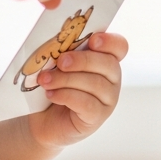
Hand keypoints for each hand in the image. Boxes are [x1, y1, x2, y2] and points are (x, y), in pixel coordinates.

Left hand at [28, 32, 127, 148]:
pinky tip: (51, 94)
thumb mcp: (57, 64)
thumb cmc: (52, 85)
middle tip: (61, 62)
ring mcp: (107, 100)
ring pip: (96, 84)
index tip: (92, 41)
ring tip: (46, 80)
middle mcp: (112, 79)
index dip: (110, 42)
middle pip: (108, 64)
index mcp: (105, 60)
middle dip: (83, 60)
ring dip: (66, 79)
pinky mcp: (97, 117)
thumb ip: (64, 51)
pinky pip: (87, 104)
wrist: (41, 118)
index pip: (119, 47)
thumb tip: (56, 41)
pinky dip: (66, 96)